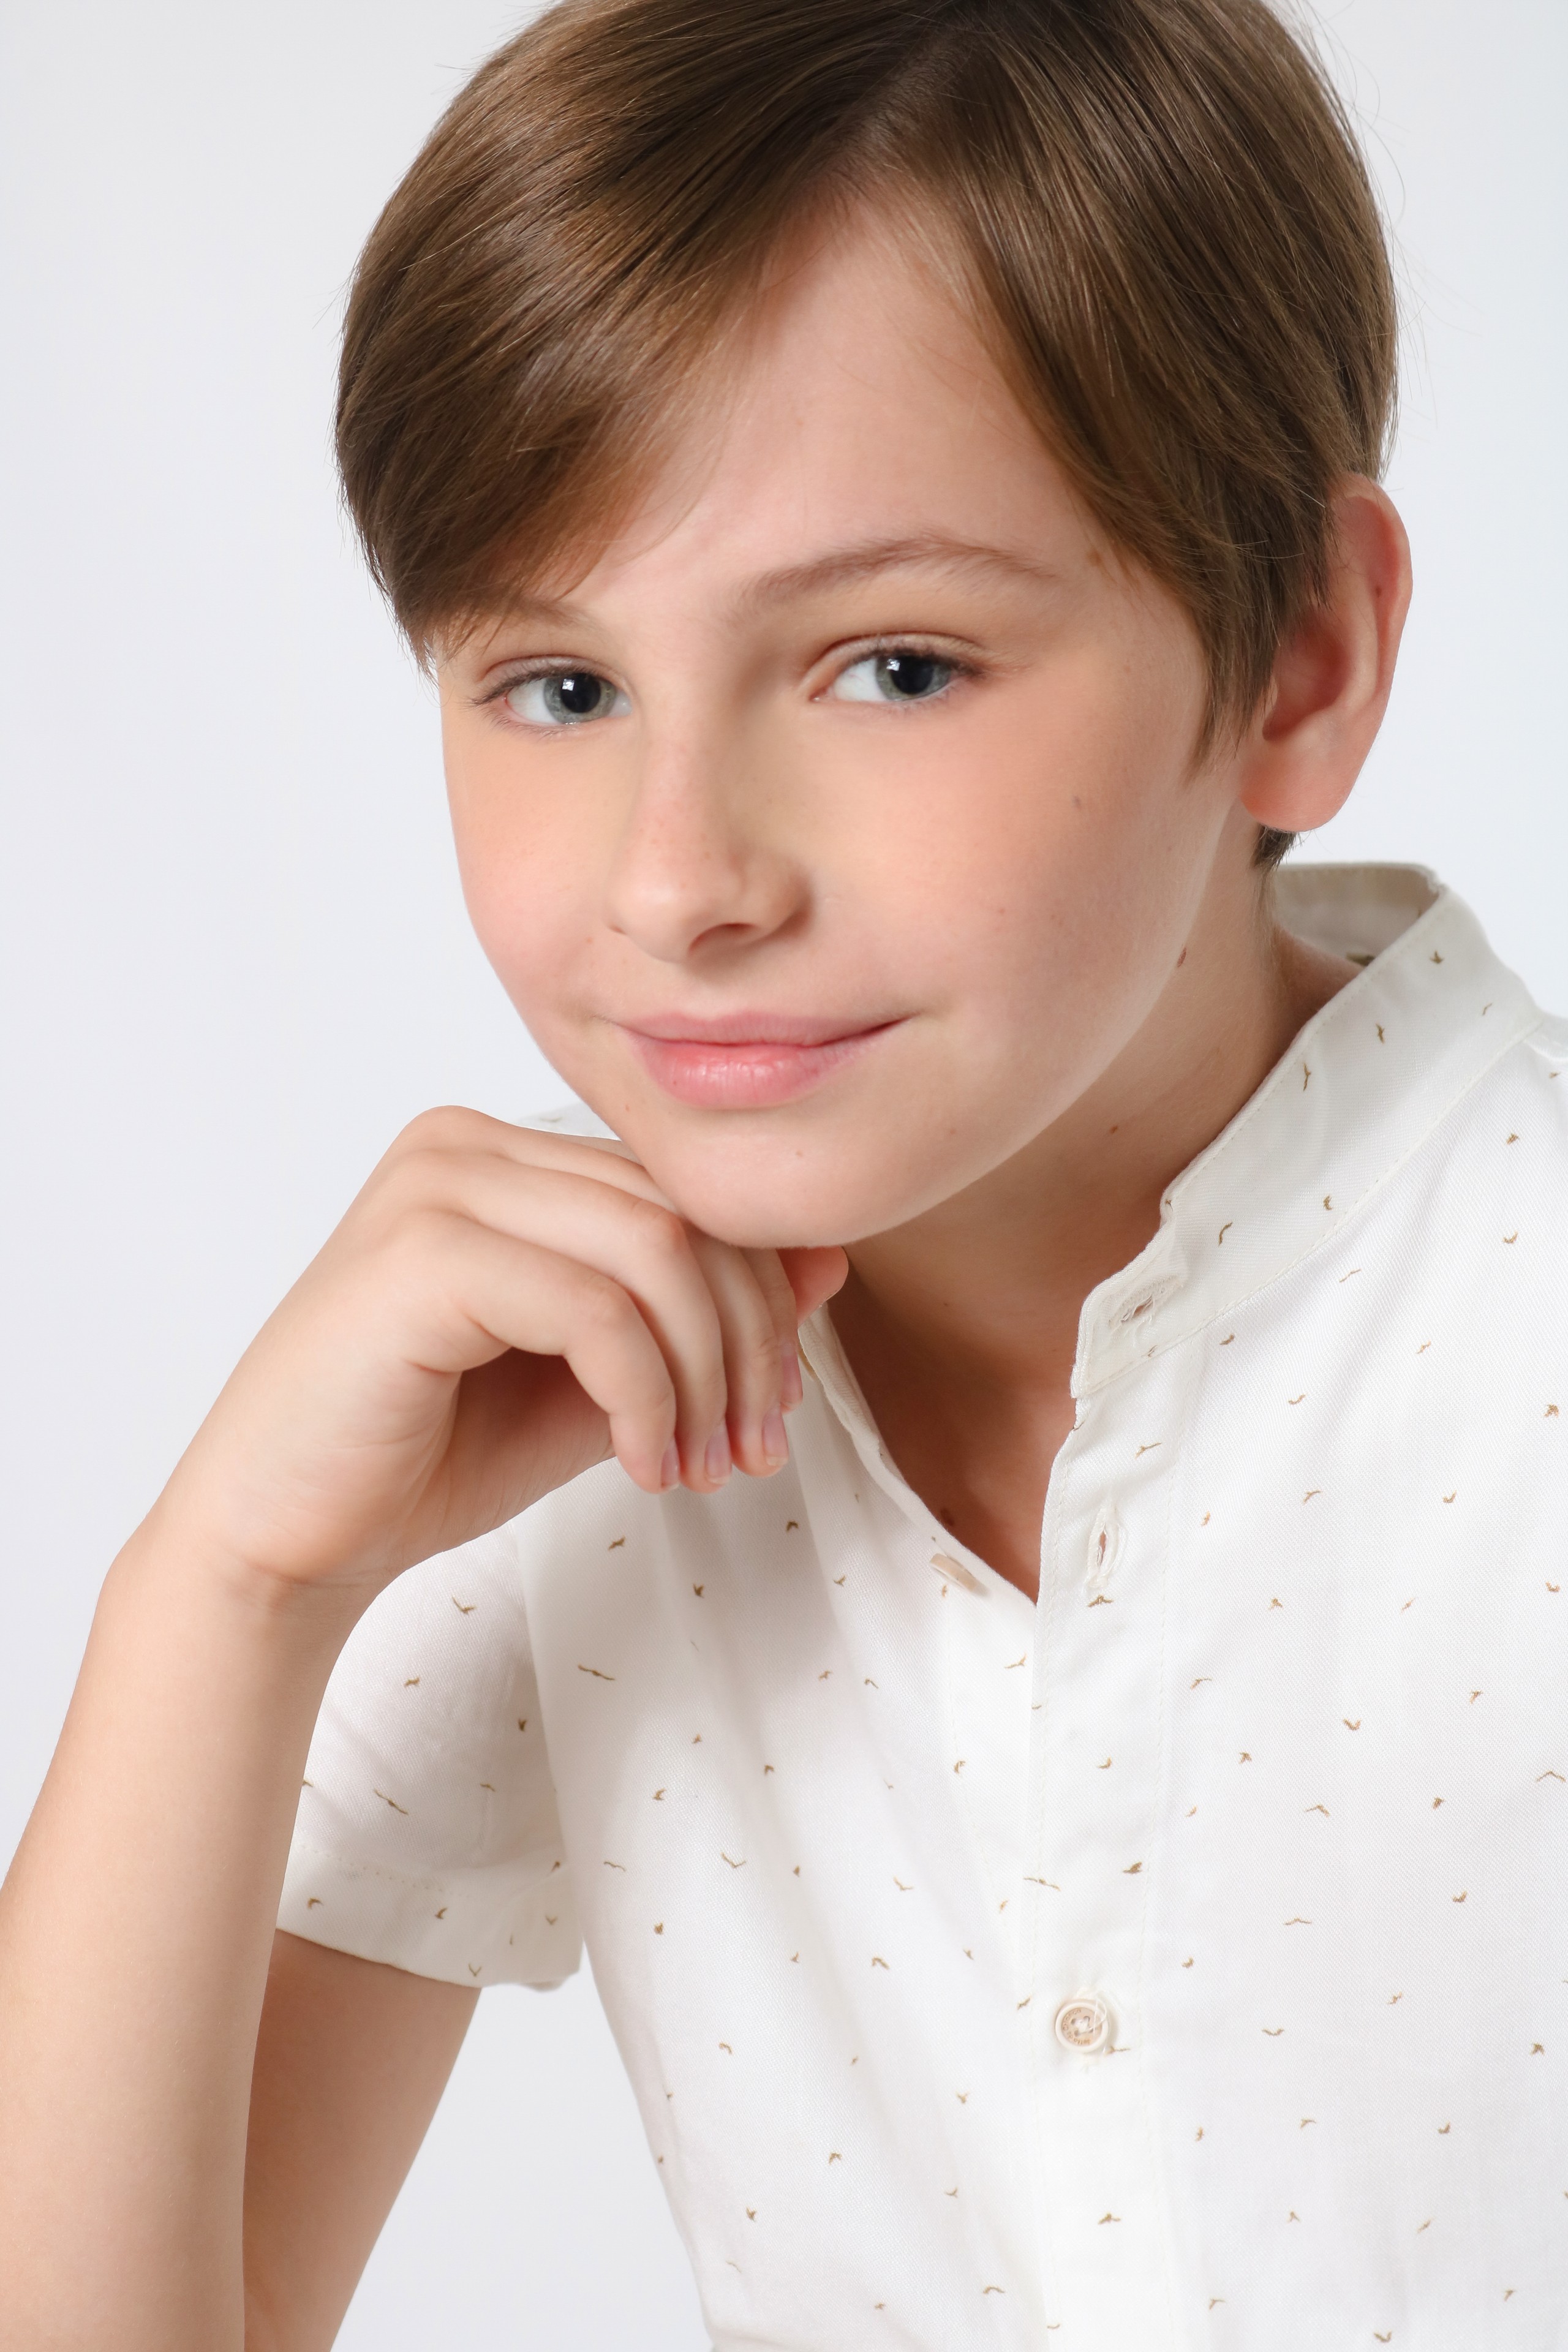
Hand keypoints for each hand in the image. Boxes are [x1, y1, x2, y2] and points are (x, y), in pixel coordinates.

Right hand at [153, 1110, 846, 1603]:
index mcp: (504, 1153)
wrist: (285, 1540)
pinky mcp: (420, 1254)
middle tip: (752, 1451)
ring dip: (707, 1375)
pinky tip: (639, 1464)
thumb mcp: (602, 1380)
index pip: (682, 1190)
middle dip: (748, 1342)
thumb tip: (828, 1261)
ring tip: (700, 1468)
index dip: (760, 1297)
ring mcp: (436, 1186)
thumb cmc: (428, 1456)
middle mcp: (466, 1143)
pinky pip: (594, 1308)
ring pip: (655, 1249)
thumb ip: (696, 1319)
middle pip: (684, 1212)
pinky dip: (645, 1396)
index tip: (773, 1412)